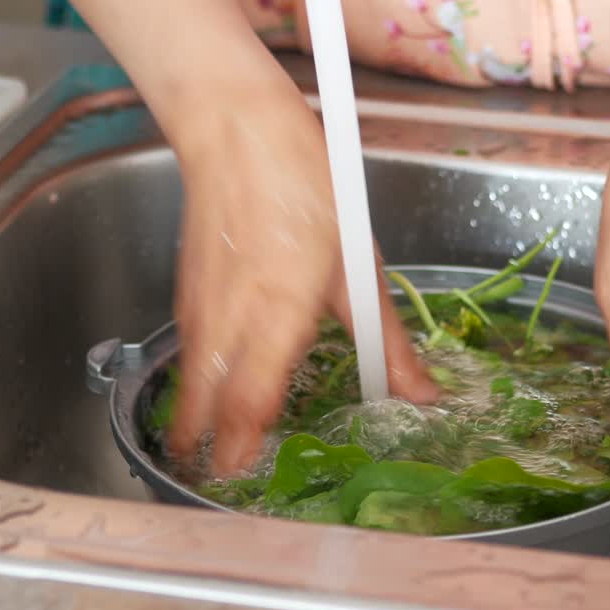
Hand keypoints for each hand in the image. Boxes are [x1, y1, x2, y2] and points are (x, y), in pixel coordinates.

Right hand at [167, 94, 439, 474]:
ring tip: (210, 447)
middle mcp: (232, 316)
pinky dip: (197, 379)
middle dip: (212, 445)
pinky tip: (213, 386)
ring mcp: (202, 304)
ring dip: (200, 416)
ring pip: (193, 379)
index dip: (242, 446)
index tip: (243, 476)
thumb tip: (421, 393)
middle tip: (224, 476)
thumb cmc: (304, 184)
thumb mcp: (361, 262)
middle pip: (208, 403)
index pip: (250, 400)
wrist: (237, 132)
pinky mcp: (189, 290)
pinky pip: (190, 350)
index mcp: (279, 312)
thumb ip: (386, 338)